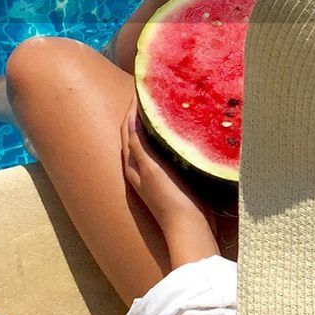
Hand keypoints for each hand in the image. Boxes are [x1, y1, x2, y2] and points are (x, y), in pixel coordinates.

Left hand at [120, 94, 217, 238]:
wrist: (188, 226)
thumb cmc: (168, 198)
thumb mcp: (151, 170)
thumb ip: (140, 148)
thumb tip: (130, 122)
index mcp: (132, 164)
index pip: (127, 129)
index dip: (130, 110)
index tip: (140, 89)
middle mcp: (139, 167)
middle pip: (135, 133)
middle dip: (139, 114)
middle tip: (151, 93)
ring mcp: (154, 172)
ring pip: (148, 141)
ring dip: (151, 124)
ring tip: (163, 106)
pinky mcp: (168, 177)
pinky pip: (162, 150)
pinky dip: (164, 137)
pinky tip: (175, 131)